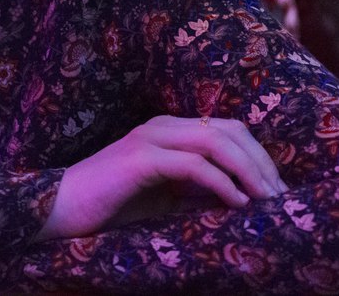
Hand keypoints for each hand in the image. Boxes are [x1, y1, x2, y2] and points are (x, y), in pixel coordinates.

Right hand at [35, 115, 288, 240]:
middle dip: (262, 162)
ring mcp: (150, 138)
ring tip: (267, 201)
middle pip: (229, 129)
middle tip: (281, 197)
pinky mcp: (139, 159)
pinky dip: (221, 183)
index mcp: (168, 131)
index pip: (228, 130)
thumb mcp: (163, 201)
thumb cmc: (108, 210)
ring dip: (249, 171)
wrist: (57, 211)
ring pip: (216, 141)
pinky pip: (192, 165)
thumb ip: (197, 195)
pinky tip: (237, 203)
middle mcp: (162, 126)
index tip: (278, 191)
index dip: (259, 156)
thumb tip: (243, 204)